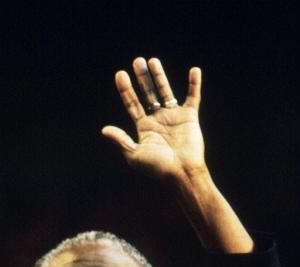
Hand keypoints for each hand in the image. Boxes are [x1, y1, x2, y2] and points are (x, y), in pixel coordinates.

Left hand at [102, 56, 252, 253]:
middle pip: (148, 94)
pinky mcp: (190, 117)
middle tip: (137, 61)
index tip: (120, 74)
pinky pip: (193, 97)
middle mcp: (158, 120)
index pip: (132, 104)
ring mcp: (174, 117)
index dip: (126, 90)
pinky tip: (194, 71)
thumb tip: (104, 130)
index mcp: (144, 128)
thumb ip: (121, 141)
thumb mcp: (135, 155)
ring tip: (152, 61)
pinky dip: (195, 84)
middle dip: (142, 78)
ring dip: (160, 76)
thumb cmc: (157, 168)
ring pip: (165, 92)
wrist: (181, 173)